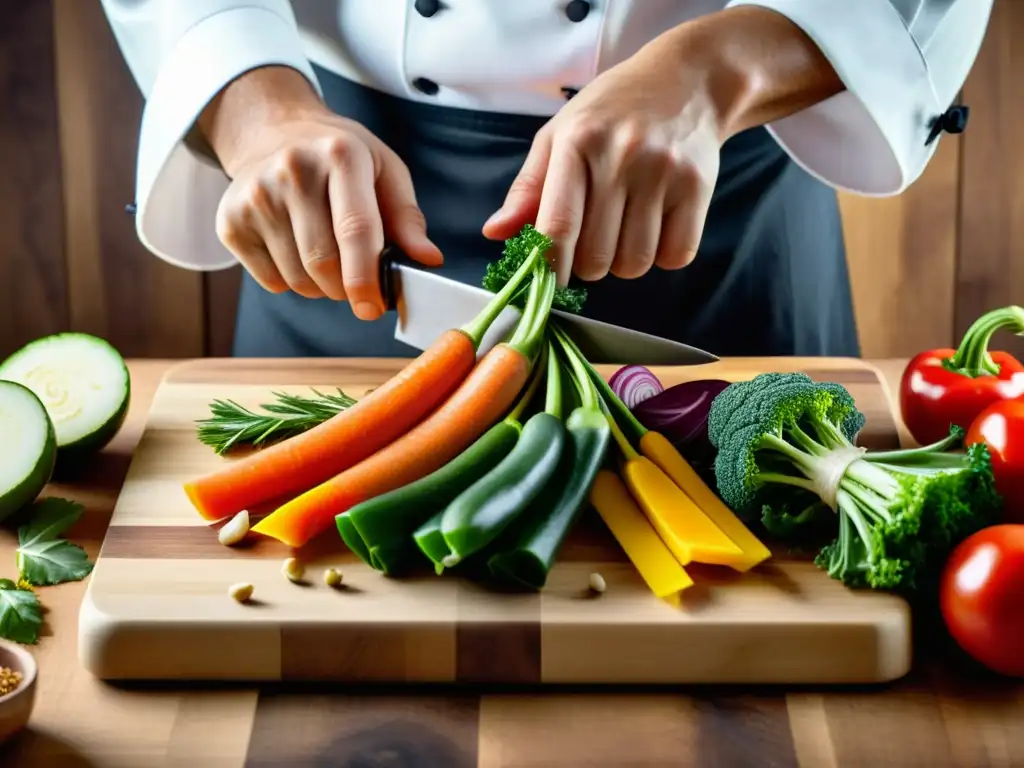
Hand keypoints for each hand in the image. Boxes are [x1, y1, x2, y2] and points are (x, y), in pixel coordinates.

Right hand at [200, 67, 441, 318]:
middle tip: (356, 282)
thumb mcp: (384, 169)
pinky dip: (290, 282)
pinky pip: (270, 281)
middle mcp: (292, 170)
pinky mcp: (230, 220)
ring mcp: (256, 196)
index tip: (374, 307)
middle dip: (346, 288)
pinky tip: (295, 251)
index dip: (366, 277)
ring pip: (297, 279)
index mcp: (341, 154)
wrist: (274, 132)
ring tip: (327, 258)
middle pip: (323, 263)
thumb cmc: (339, 158)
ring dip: (321, 287)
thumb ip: (407, 217)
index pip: (355, 229)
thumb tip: (427, 259)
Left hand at [483, 7, 843, 286]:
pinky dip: (662, 256)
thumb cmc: (612, 112)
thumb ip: (528, 189)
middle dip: (588, 264)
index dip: (550, 266)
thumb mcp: (559, 135)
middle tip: (592, 241)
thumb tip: (494, 233)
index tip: (547, 281)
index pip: (558, 226)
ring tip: (625, 231)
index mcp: (577, 143)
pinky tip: (656, 228)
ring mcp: (663, 172)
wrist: (687, 81)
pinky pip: (675, 256)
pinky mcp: (698, 186)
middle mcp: (621, 157)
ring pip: (635, 264)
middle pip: (596, 257)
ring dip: (625, 262)